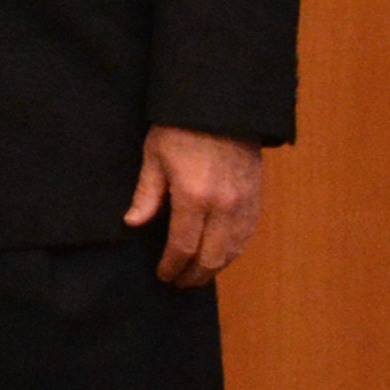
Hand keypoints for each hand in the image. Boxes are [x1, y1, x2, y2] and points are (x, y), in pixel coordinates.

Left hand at [128, 127, 266, 285]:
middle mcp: (223, 207)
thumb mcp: (154, 157)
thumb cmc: (182, 128)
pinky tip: (222, 256)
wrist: (224, 107)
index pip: (183, 247)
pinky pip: (248, 235)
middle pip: (210, 257)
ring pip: (232, 250)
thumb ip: (146, 194)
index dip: (172, 266)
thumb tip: (133, 223)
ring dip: (215, 268)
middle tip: (179, 283)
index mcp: (194, 198)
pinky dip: (234, 251)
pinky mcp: (257, 197)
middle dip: (193, 275)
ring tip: (198, 275)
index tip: (163, 275)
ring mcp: (244, 204)